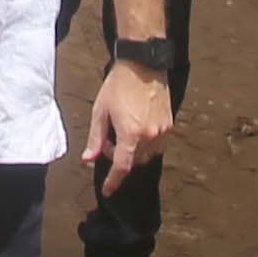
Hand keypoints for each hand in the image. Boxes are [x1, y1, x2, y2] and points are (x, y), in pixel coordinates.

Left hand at [82, 58, 176, 193]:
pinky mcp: (169, 125)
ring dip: (133, 152)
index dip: (113, 181)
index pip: (122, 167)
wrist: (143, 65)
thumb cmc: (118, 86)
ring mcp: (162, 131)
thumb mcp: (100, 112)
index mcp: (130, 134)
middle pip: (134, 162)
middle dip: (119, 157)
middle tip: (109, 141)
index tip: (107, 190)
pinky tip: (136, 128)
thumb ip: (95, 139)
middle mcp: (149, 136)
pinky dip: (145, 144)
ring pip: (147, 156)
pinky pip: (157, 145)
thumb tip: (88, 159)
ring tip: (123, 132)